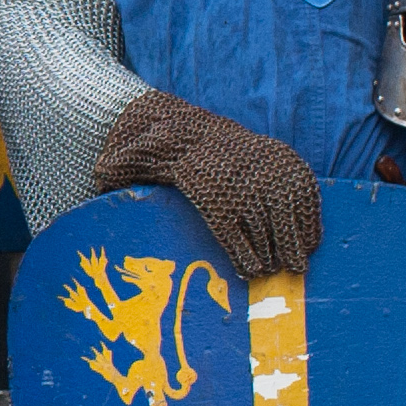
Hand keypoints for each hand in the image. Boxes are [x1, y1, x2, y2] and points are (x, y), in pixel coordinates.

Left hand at [94, 90, 318, 277]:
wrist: (187, 131)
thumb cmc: (160, 165)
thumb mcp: (132, 165)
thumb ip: (118, 172)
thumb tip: (96, 177)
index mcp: (205, 183)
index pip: (230, 227)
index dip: (245, 255)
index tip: (251, 272)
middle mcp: (239, 175)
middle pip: (263, 224)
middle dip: (274, 252)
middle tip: (277, 275)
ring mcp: (267, 167)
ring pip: (287, 211)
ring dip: (294, 242)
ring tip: (296, 266)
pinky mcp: (286, 162)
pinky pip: (305, 195)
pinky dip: (309, 219)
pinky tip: (308, 243)